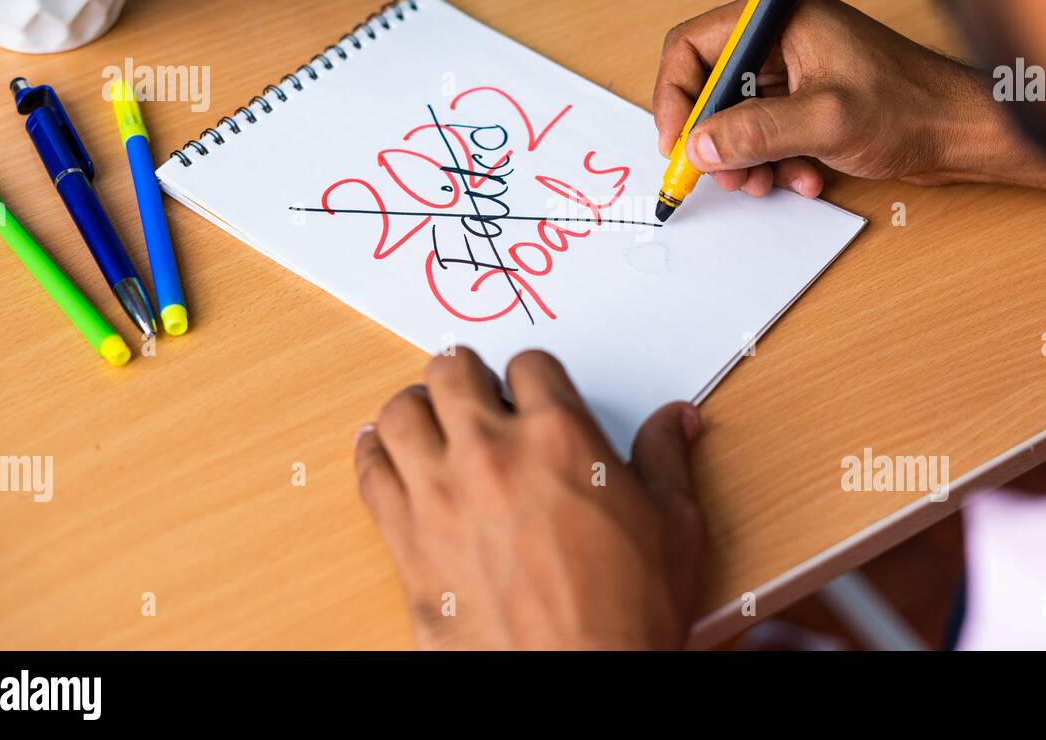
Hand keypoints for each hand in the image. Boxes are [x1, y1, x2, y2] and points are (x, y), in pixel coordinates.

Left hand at [355, 348, 705, 649]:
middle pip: (451, 370)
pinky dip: (375, 455)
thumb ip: (665, 458)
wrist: (579, 681)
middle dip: (466, 375)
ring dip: (417, 410)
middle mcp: (492, 452)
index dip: (533, 376)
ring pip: (401, 413)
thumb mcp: (672, 525)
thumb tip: (674, 418)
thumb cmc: (627, 611)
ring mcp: (441, 493)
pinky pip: (370, 472)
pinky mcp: (407, 538)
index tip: (533, 392)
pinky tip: (389, 456)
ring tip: (434, 423)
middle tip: (477, 394)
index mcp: (559, 436)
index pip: (529, 364)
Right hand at [653, 0, 998, 196]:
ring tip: (765, 183)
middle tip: (722, 174)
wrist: (964, 132)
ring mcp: (797, 73)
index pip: (696, 44)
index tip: (677, 140)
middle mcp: (785, 39)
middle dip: (713, 136)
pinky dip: (775, 162)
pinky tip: (804, 178)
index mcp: (783, 18)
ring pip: (738, 117)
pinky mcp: (809, 103)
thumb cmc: (913, 106)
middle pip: (713, 86)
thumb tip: (701, 145)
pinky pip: (767, 135)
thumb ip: (757, 132)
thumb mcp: (826, 122)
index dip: (677, 94)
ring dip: (745, 158)